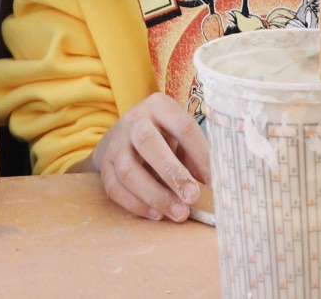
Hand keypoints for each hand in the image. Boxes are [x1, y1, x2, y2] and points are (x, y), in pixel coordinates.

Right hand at [75, 92, 208, 221]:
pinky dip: (136, 204)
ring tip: (177, 213)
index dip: (200, 154)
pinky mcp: (104, 165)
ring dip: (155, 195)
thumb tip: (216, 182)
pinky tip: (157, 214)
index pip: (183, 126)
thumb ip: (196, 155)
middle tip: (192, 197)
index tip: (214, 181)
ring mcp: (116, 143)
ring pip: (129, 170)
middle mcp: (134, 121)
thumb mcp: (180, 137)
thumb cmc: (162, 139)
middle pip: (148, 142)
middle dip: (172, 172)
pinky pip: (115, 188)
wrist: (122, 137)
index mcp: (160, 107)